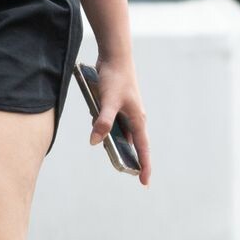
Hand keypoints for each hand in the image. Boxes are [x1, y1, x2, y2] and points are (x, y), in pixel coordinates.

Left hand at [90, 55, 150, 185]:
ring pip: (122, 134)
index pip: (143, 148)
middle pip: (135, 145)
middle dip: (132, 159)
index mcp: (138, 120)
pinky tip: (97, 128)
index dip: (145, 166)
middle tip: (127, 173)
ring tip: (112, 155)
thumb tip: (94, 141)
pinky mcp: (117, 106)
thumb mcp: (108, 102)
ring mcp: (127, 112)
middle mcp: (135, 118)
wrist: (115, 57)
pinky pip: (114, 124)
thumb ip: (102, 122)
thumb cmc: (115, 78)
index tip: (144, 183)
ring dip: (116, 144)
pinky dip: (107, 129)